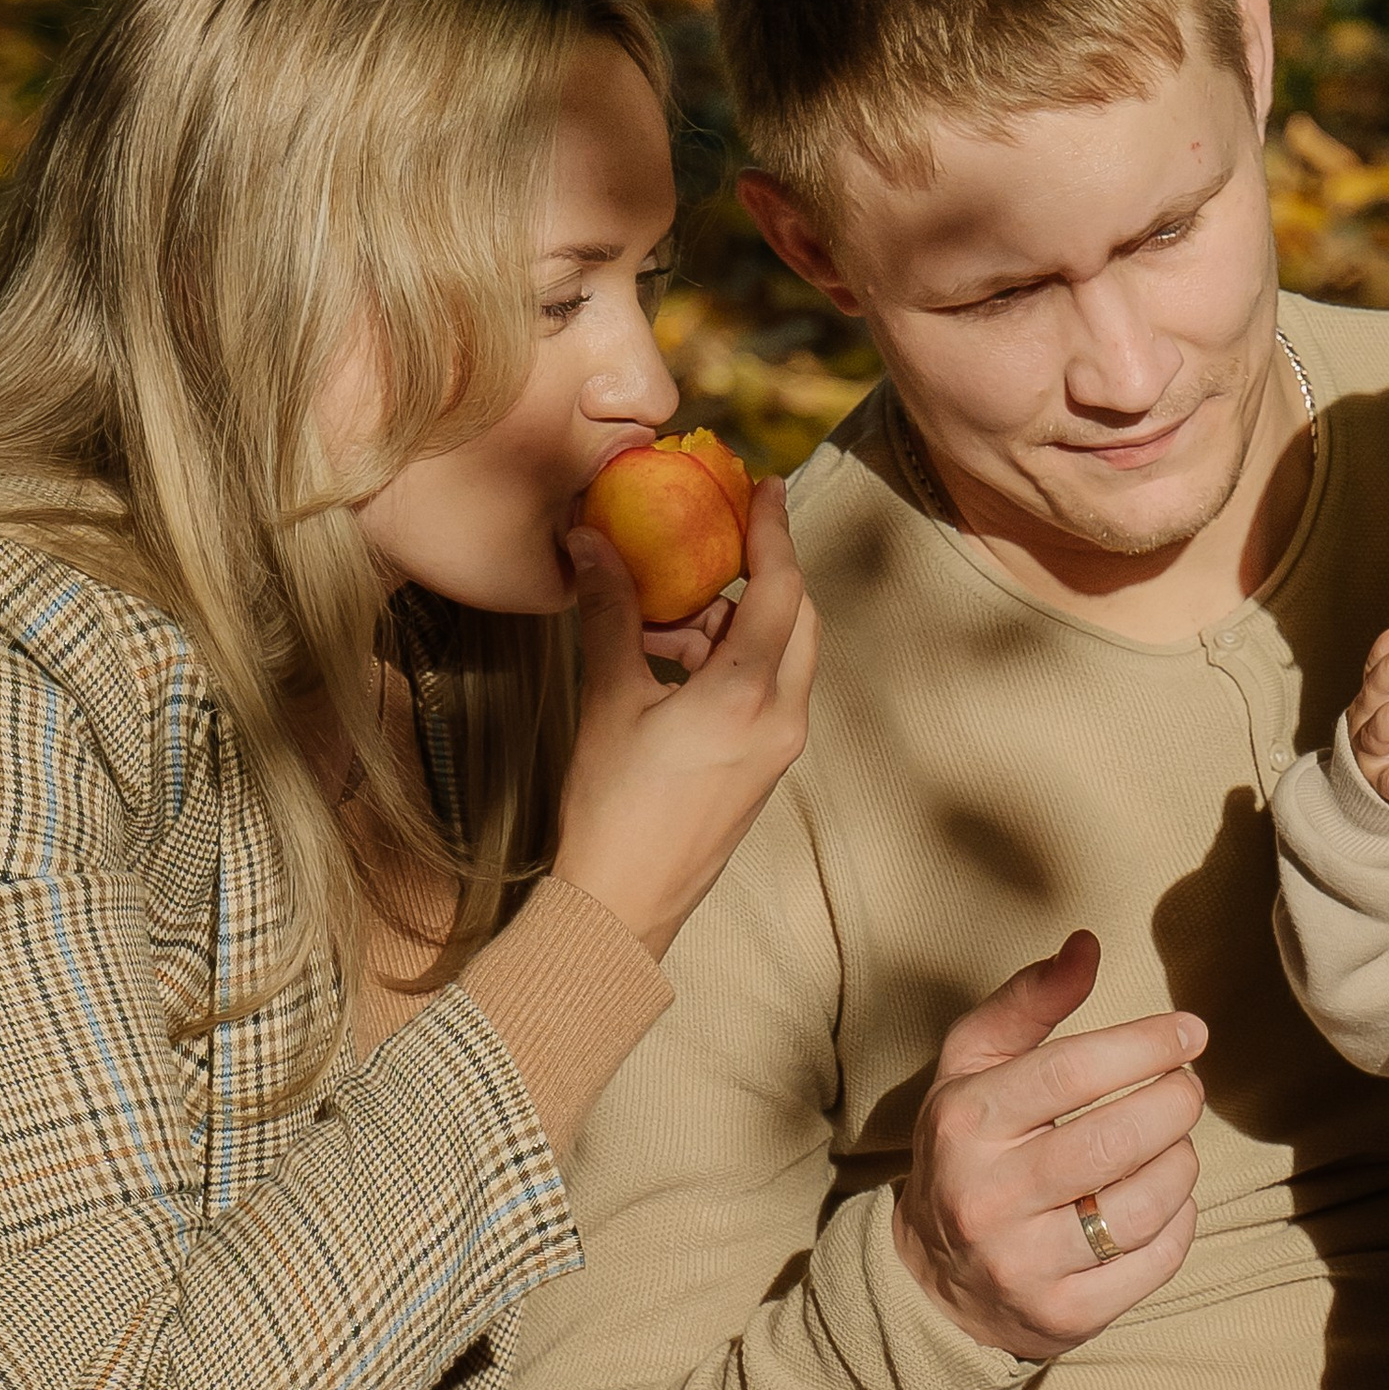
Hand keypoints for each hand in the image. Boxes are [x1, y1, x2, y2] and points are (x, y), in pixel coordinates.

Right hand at [544, 477, 817, 961]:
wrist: (623, 905)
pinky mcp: (765, 768)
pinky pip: (764, 691)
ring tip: (654, 626)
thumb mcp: (609, 700)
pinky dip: (728, 662)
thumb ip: (610, 612)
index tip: (763, 484)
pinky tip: (666, 667)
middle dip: (759, 574)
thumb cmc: (612, 806)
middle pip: (796, 617)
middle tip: (713, 542)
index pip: (781, 587)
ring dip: (730, 624)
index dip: (773, 529)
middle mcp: (782, 718)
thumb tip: (592, 540)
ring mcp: (779, 748)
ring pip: (779, 655)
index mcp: (749, 694)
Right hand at [892, 929, 1207, 1363]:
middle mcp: (986, 1196)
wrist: (930, 1281)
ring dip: (1181, 1163)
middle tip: (1187, 1088)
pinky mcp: (1064, 1316)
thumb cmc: (966, 1151)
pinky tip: (1162, 1201)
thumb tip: (1087, 944)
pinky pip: (1156, 1260)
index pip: (1071, 1072)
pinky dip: (1178, 1222)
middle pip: (1117, 1140)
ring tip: (1171, 1144)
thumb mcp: (973, 1069)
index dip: (1144, 1045)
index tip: (1190, 1033)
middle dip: (1175, 1102)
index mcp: (964, 1123)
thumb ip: (1028, 1002)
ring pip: (1144, 1204)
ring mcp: (1024, 1263)